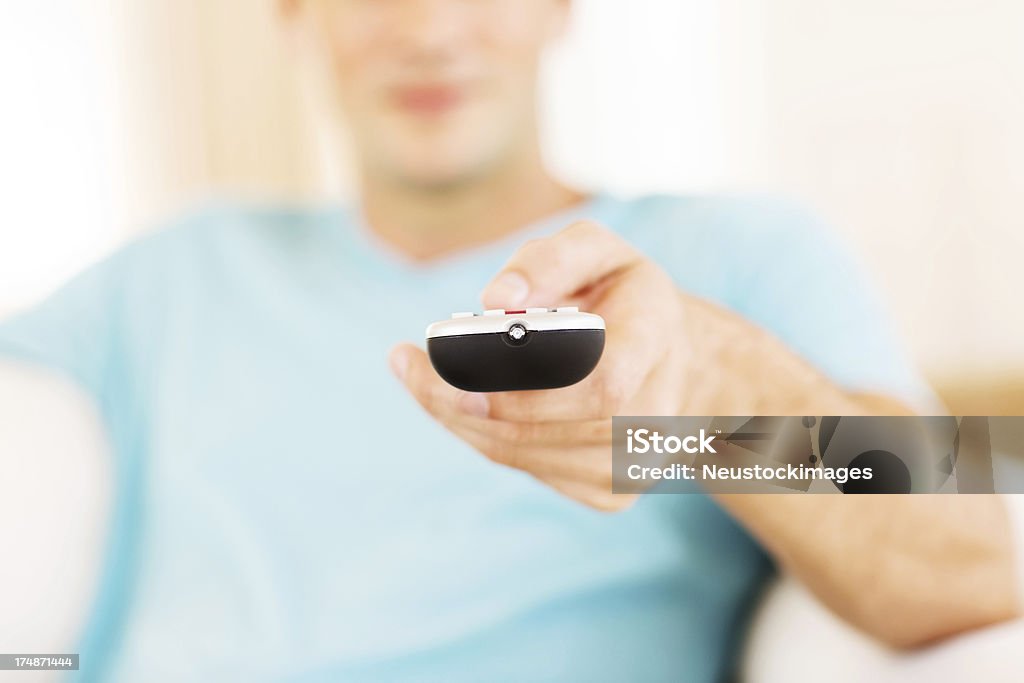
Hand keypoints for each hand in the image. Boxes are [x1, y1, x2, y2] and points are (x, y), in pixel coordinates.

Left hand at [389, 221, 691, 510]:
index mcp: (658, 338)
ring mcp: (636, 463)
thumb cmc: (618, 292)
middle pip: (545, 426)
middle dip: (464, 399)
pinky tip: (463, 403)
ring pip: (523, 453)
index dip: (523, 385)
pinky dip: (481, 434)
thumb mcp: (593, 249)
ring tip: (421, 376)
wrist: (673, 355)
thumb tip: (497, 299)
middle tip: (409, 365)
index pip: (601, 382)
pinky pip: (527, 468)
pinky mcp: (611, 492)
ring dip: (461, 418)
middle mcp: (657, 412)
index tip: (445, 357)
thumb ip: (548, 260)